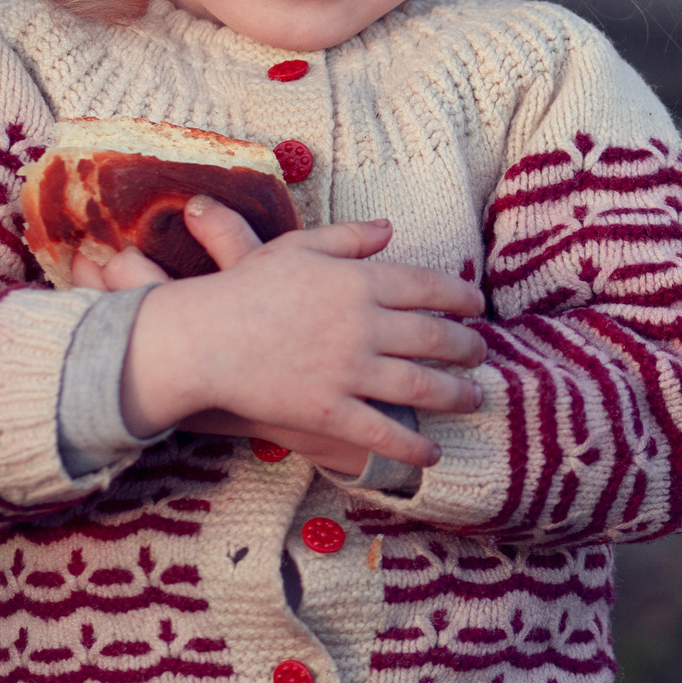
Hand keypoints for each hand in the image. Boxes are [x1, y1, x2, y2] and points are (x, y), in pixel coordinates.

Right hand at [102, 198, 486, 469]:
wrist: (200, 338)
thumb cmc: (245, 288)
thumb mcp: (297, 247)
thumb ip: (348, 237)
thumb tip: (389, 228)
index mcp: (361, 281)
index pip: (430, 288)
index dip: (461, 299)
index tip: (477, 307)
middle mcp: (365, 325)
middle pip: (436, 338)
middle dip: (468, 349)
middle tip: (481, 355)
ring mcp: (350, 371)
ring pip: (422, 387)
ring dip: (456, 395)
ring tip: (474, 398)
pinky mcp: (330, 411)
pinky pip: (384, 433)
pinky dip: (414, 446)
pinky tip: (433, 453)